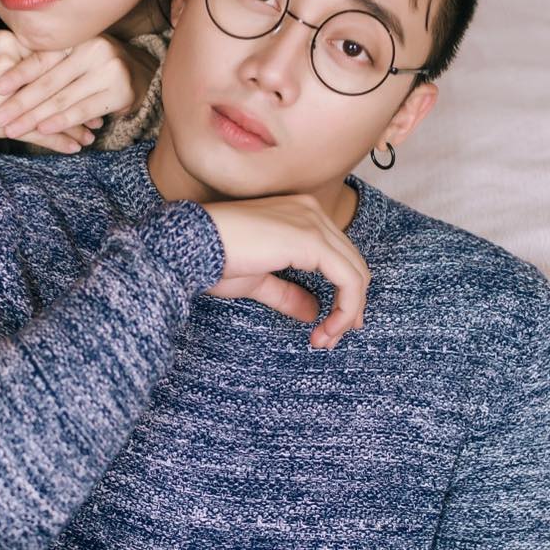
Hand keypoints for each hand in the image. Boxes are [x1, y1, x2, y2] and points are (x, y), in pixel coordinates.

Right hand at [0, 30, 96, 152]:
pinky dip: (58, 140)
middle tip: (103, 111)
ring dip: (74, 123)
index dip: (78, 68)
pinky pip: (35, 131)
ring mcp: (0, 93)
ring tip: (93, 132)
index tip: (96, 78)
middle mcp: (6, 64)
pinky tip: (75, 147)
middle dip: (80, 100)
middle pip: (54, 82)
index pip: (51, 54)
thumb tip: (63, 65)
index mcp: (7, 41)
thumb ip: (23, 57)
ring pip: (49, 108)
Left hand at [0, 35, 158, 139]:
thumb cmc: (94, 64)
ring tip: (13, 129)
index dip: (19, 73)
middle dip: (21, 102)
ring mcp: (110, 70)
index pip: (44, 57)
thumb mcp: (73, 55)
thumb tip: (2, 79)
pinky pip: (83, 110)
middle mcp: (96, 49)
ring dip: (36, 117)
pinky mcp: (121, 92)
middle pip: (50, 81)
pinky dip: (62, 121)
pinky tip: (44, 129)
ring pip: (64, 98)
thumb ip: (47, 61)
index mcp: (79, 37)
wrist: (140, 72)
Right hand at [202, 195, 370, 349]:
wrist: (194, 246)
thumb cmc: (215, 259)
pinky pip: (348, 280)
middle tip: (330, 338)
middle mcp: (311, 210)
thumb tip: (314, 311)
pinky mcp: (311, 241)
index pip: (337, 254)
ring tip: (326, 339)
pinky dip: (345, 309)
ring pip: (355, 273)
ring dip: (347, 312)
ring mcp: (313, 222)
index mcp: (299, 212)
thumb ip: (288, 293)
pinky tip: (327, 329)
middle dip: (348, 306)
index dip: (342, 292)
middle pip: (352, 263)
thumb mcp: (258, 280)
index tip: (332, 325)